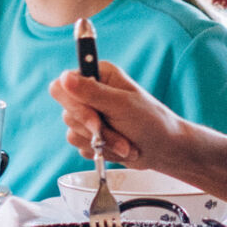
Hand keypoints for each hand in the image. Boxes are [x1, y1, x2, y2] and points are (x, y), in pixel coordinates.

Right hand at [48, 61, 187, 168]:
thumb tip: (64, 77)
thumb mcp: (122, 105)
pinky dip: (101, 152)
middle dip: (95, 130)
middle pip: (67, 113)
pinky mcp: (90, 135)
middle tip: (119, 136)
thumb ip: (91, 92)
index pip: (61, 85)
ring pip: (73, 132)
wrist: (164, 150)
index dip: (73, 104)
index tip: (94, 118)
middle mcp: (90, 92)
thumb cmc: (151, 121)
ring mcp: (89, 114)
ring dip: (102, 143)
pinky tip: (120, 149)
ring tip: (126, 144)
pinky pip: (80, 146)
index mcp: (98, 74)